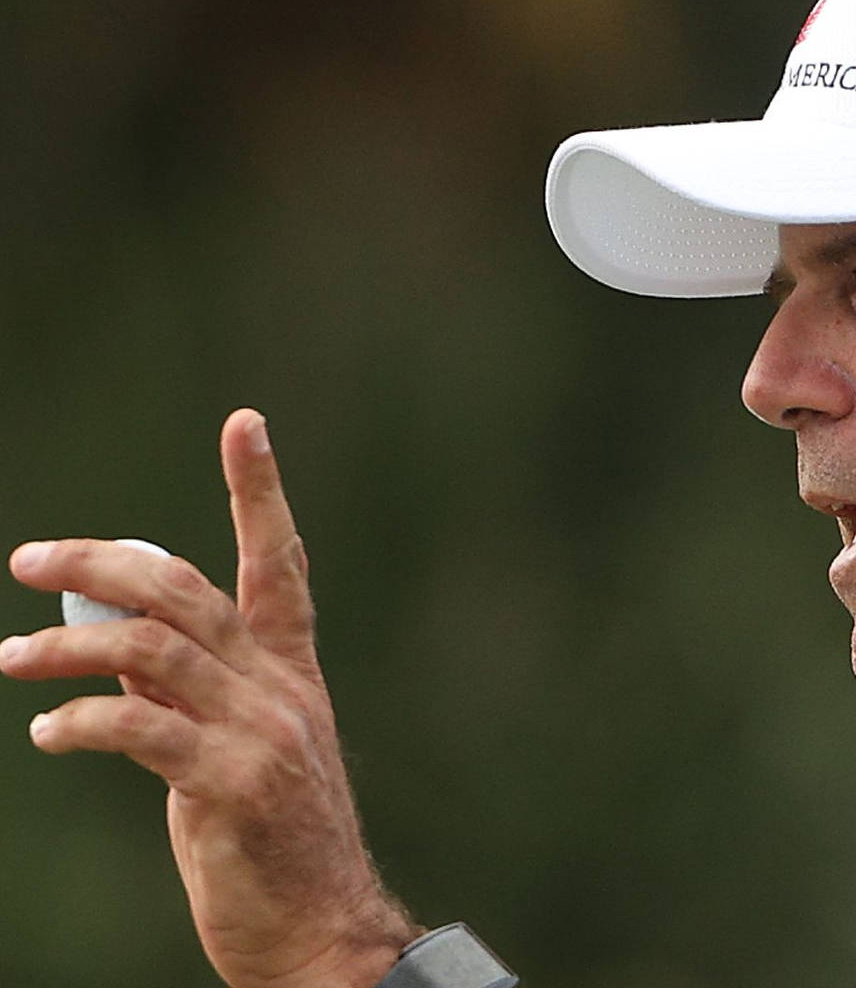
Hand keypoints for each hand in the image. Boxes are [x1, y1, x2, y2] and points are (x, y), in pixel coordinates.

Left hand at [3, 409, 419, 987]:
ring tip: (5, 658)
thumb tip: (106, 637)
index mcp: (291, 673)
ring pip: (152, 649)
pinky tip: (46, 731)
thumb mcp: (229, 753)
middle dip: (101, 562)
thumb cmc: (271, 845)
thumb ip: (182, 691)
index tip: (246, 424)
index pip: (278, 563)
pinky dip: (81, 720)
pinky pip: (141, 729)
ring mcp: (263, 733)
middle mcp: (282, 689)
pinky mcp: (233, 785)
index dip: (260, 492)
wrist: (322, 932)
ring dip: (63, 647)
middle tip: (28, 561)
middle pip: (186, 590)